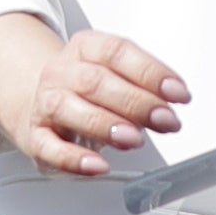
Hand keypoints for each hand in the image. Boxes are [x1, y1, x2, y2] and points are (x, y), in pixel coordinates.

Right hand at [0, 12, 188, 174]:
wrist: (40, 102)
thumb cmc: (88, 91)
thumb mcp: (115, 77)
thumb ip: (142, 88)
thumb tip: (172, 104)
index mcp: (85, 48)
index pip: (116, 52)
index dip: (150, 71)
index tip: (179, 93)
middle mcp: (61, 72)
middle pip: (95, 81)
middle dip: (135, 102)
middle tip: (166, 120)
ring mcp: (45, 103)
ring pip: (69, 109)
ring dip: (105, 124)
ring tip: (134, 139)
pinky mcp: (36, 137)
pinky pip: (50, 147)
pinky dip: (74, 159)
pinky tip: (98, 166)